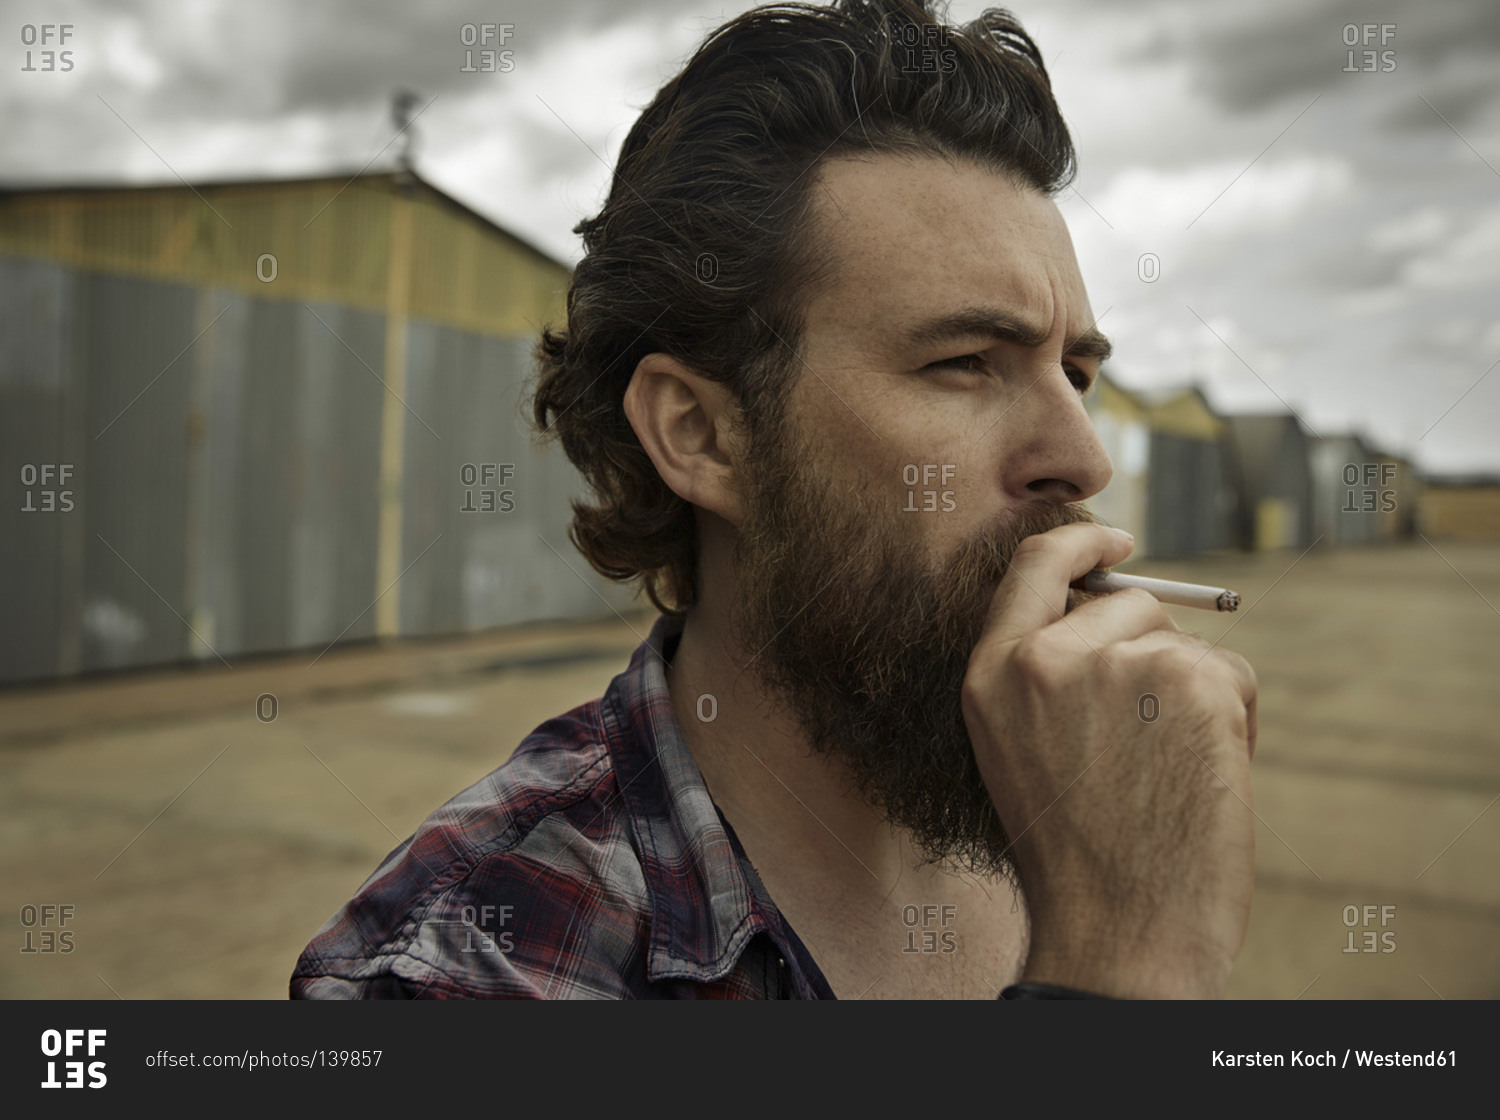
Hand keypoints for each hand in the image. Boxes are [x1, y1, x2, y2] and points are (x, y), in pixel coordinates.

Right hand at [961, 524, 1257, 998]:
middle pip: (1130, 606)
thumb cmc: (1077, 858)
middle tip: (1155, 739)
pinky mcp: (1188, 680)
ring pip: (1186, 644)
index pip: (1034, 565)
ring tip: (1171, 774)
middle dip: (1156, 655)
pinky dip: (1236, 722)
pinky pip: (1232, 674)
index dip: (1081, 545)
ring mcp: (1117, 663)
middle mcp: (1045, 656)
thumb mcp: (1021, 750)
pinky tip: (1204, 780)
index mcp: (991, 674)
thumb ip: (1046, 674)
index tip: (1117, 542)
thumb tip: (1120, 610)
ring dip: (1197, 696)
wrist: (1119, 933)